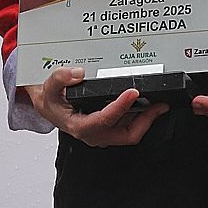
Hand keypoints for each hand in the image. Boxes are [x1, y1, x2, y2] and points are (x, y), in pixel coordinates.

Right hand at [24, 67, 168, 146]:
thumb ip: (61, 78)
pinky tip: (147, 105)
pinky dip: (141, 117)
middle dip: (145, 120)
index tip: (132, 92)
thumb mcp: (49, 87)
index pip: (104, 119)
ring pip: (130, 132)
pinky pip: (128, 127)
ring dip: (146, 119)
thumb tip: (78, 73)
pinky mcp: (109, 129)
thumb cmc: (51, 100)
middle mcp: (93, 133)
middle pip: (125, 134)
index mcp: (80, 126)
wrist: (49, 106)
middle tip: (158, 105)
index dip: (121, 106)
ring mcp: (102, 133)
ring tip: (158, 103)